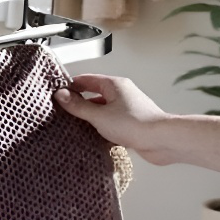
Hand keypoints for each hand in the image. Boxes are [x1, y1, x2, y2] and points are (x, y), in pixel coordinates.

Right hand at [54, 74, 170, 162]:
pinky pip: (111, 123)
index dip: (71, 85)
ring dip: (90, 118)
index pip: (86, 79)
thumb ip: (79, 106)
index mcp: (114, 85)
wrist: (162, 140)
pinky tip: (92, 137)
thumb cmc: (135, 123)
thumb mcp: (99, 115)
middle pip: (94, 95)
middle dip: (79, 103)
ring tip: (74, 126)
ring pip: (102, 110)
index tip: (58, 94)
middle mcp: (121, 94)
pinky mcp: (131, 124)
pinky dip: (101, 128)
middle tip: (63, 111)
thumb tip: (61, 95)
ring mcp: (127, 109)